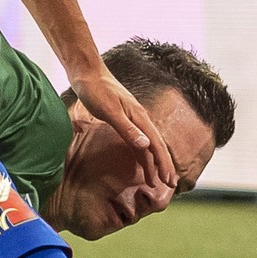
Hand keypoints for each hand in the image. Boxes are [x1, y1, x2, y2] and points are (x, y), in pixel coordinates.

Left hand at [72, 69, 174, 186]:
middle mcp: (139, 118)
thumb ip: (127, 129)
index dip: (163, 164)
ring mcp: (132, 118)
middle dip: (163, 166)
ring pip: (146, 144)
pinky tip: (141, 160)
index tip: (169, 181)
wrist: (87, 72)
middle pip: (155, 146)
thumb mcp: (110, 111)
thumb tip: (146, 146)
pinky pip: (136, 140)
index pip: (156, 145)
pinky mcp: (122, 118)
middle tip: (170, 185)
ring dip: (152, 162)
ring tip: (155, 180)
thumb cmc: (96, 90)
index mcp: (139, 117)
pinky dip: (141, 153)